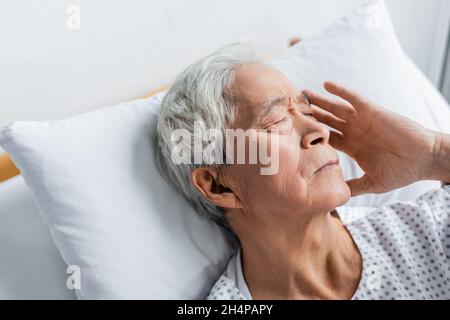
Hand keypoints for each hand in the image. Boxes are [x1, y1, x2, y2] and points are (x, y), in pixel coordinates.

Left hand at [304, 82, 438, 195]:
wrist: (423, 159)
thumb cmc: (400, 172)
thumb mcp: (372, 182)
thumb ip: (352, 186)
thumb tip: (333, 197)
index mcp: (351, 147)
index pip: (325, 139)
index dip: (309, 135)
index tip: (291, 133)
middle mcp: (353, 132)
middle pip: (326, 121)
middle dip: (310, 115)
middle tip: (290, 109)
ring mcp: (361, 121)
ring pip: (335, 108)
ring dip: (320, 100)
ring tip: (303, 93)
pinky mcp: (372, 111)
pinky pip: (353, 98)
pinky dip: (341, 91)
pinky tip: (326, 84)